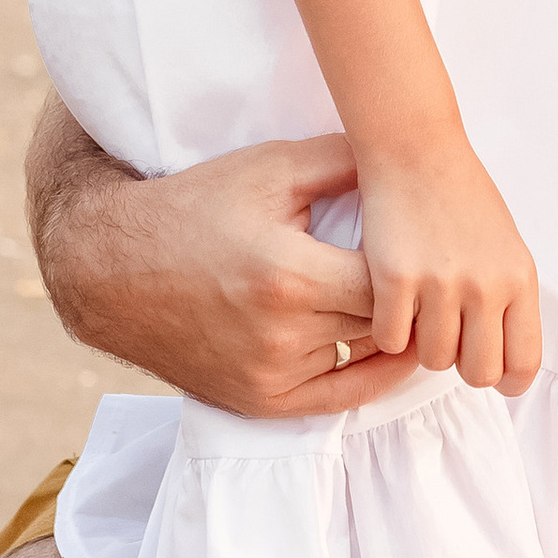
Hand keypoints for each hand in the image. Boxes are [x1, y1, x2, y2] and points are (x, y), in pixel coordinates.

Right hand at [28, 106, 417, 416]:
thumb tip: (408, 155)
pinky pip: (342, 399)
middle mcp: (282, 337)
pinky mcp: (260, 403)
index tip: (437, 242)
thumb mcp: (271, 168)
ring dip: (394, 330)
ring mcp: (270, 377)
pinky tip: (396, 349)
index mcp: (290, 277)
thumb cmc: (195, 207)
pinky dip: (374, 374)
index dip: (420, 262)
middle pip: (385, 323)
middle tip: (445, 274)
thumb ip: (345, 161)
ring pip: (367, 357)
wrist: (113, 268)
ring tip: (425, 302)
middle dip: (414, 296)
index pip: (392, 282)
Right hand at [357, 140, 541, 391]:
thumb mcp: (506, 245)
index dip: (507, 379)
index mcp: (520, 279)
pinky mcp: (396, 279)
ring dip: (422, 344)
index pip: (525, 362)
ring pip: (434, 360)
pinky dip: (388, 330)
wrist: (417, 151)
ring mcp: (442, 285)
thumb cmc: (462, 196)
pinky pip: (392, 340)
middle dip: (462, 363)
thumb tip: (504, 353)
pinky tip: (390, 302)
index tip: (491, 371)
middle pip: (479, 373)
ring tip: (418, 309)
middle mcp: (487, 287)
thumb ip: (508, 297)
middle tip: (447, 335)